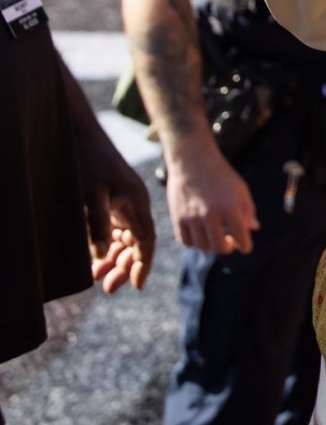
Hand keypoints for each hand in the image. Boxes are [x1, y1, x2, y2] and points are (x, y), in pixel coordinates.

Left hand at [74, 123, 154, 292]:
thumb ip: (97, 225)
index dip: (142, 264)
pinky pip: (111, 230)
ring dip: (111, 258)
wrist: (81, 136)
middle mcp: (133, 205)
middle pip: (134, 244)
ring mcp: (122, 203)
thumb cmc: (88, 163)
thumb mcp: (91, 195)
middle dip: (123, 267)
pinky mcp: (110, 201)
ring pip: (122, 239)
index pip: (145, 241)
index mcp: (136, 204)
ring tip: (95, 276)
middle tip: (107, 288)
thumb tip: (102, 255)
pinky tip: (92, 258)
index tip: (135, 285)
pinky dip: (104, 245)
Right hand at [165, 138, 258, 254]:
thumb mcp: (240, 189)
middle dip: (228, 248)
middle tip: (230, 243)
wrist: (193, 161)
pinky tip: (201, 235)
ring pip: (202, 246)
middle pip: (220, 247)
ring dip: (211, 246)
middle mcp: (210, 214)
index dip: (245, 246)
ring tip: (216, 237)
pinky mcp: (177, 218)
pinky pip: (186, 241)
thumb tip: (253, 229)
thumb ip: (248, 210)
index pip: (241, 237)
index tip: (245, 247)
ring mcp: (191, 217)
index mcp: (229, 206)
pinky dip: (195, 243)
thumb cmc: (221, 175)